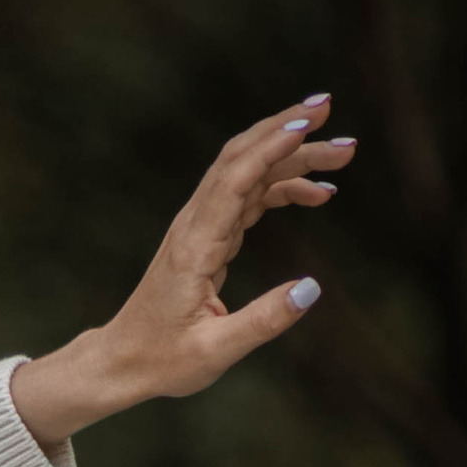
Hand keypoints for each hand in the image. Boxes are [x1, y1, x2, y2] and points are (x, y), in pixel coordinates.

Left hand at [9, 95, 354, 452]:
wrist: (122, 359)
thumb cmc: (162, 359)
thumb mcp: (216, 352)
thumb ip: (264, 321)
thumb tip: (312, 288)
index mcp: (194, 247)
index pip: (233, 180)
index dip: (269, 147)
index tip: (305, 124)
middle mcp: (195, 226)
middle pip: (240, 158)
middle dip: (283, 128)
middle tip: (328, 107)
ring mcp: (200, 226)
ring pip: (248, 172)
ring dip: (292, 156)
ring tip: (344, 154)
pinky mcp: (208, 236)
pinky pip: (249, 196)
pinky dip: (284, 186)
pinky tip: (318, 192)